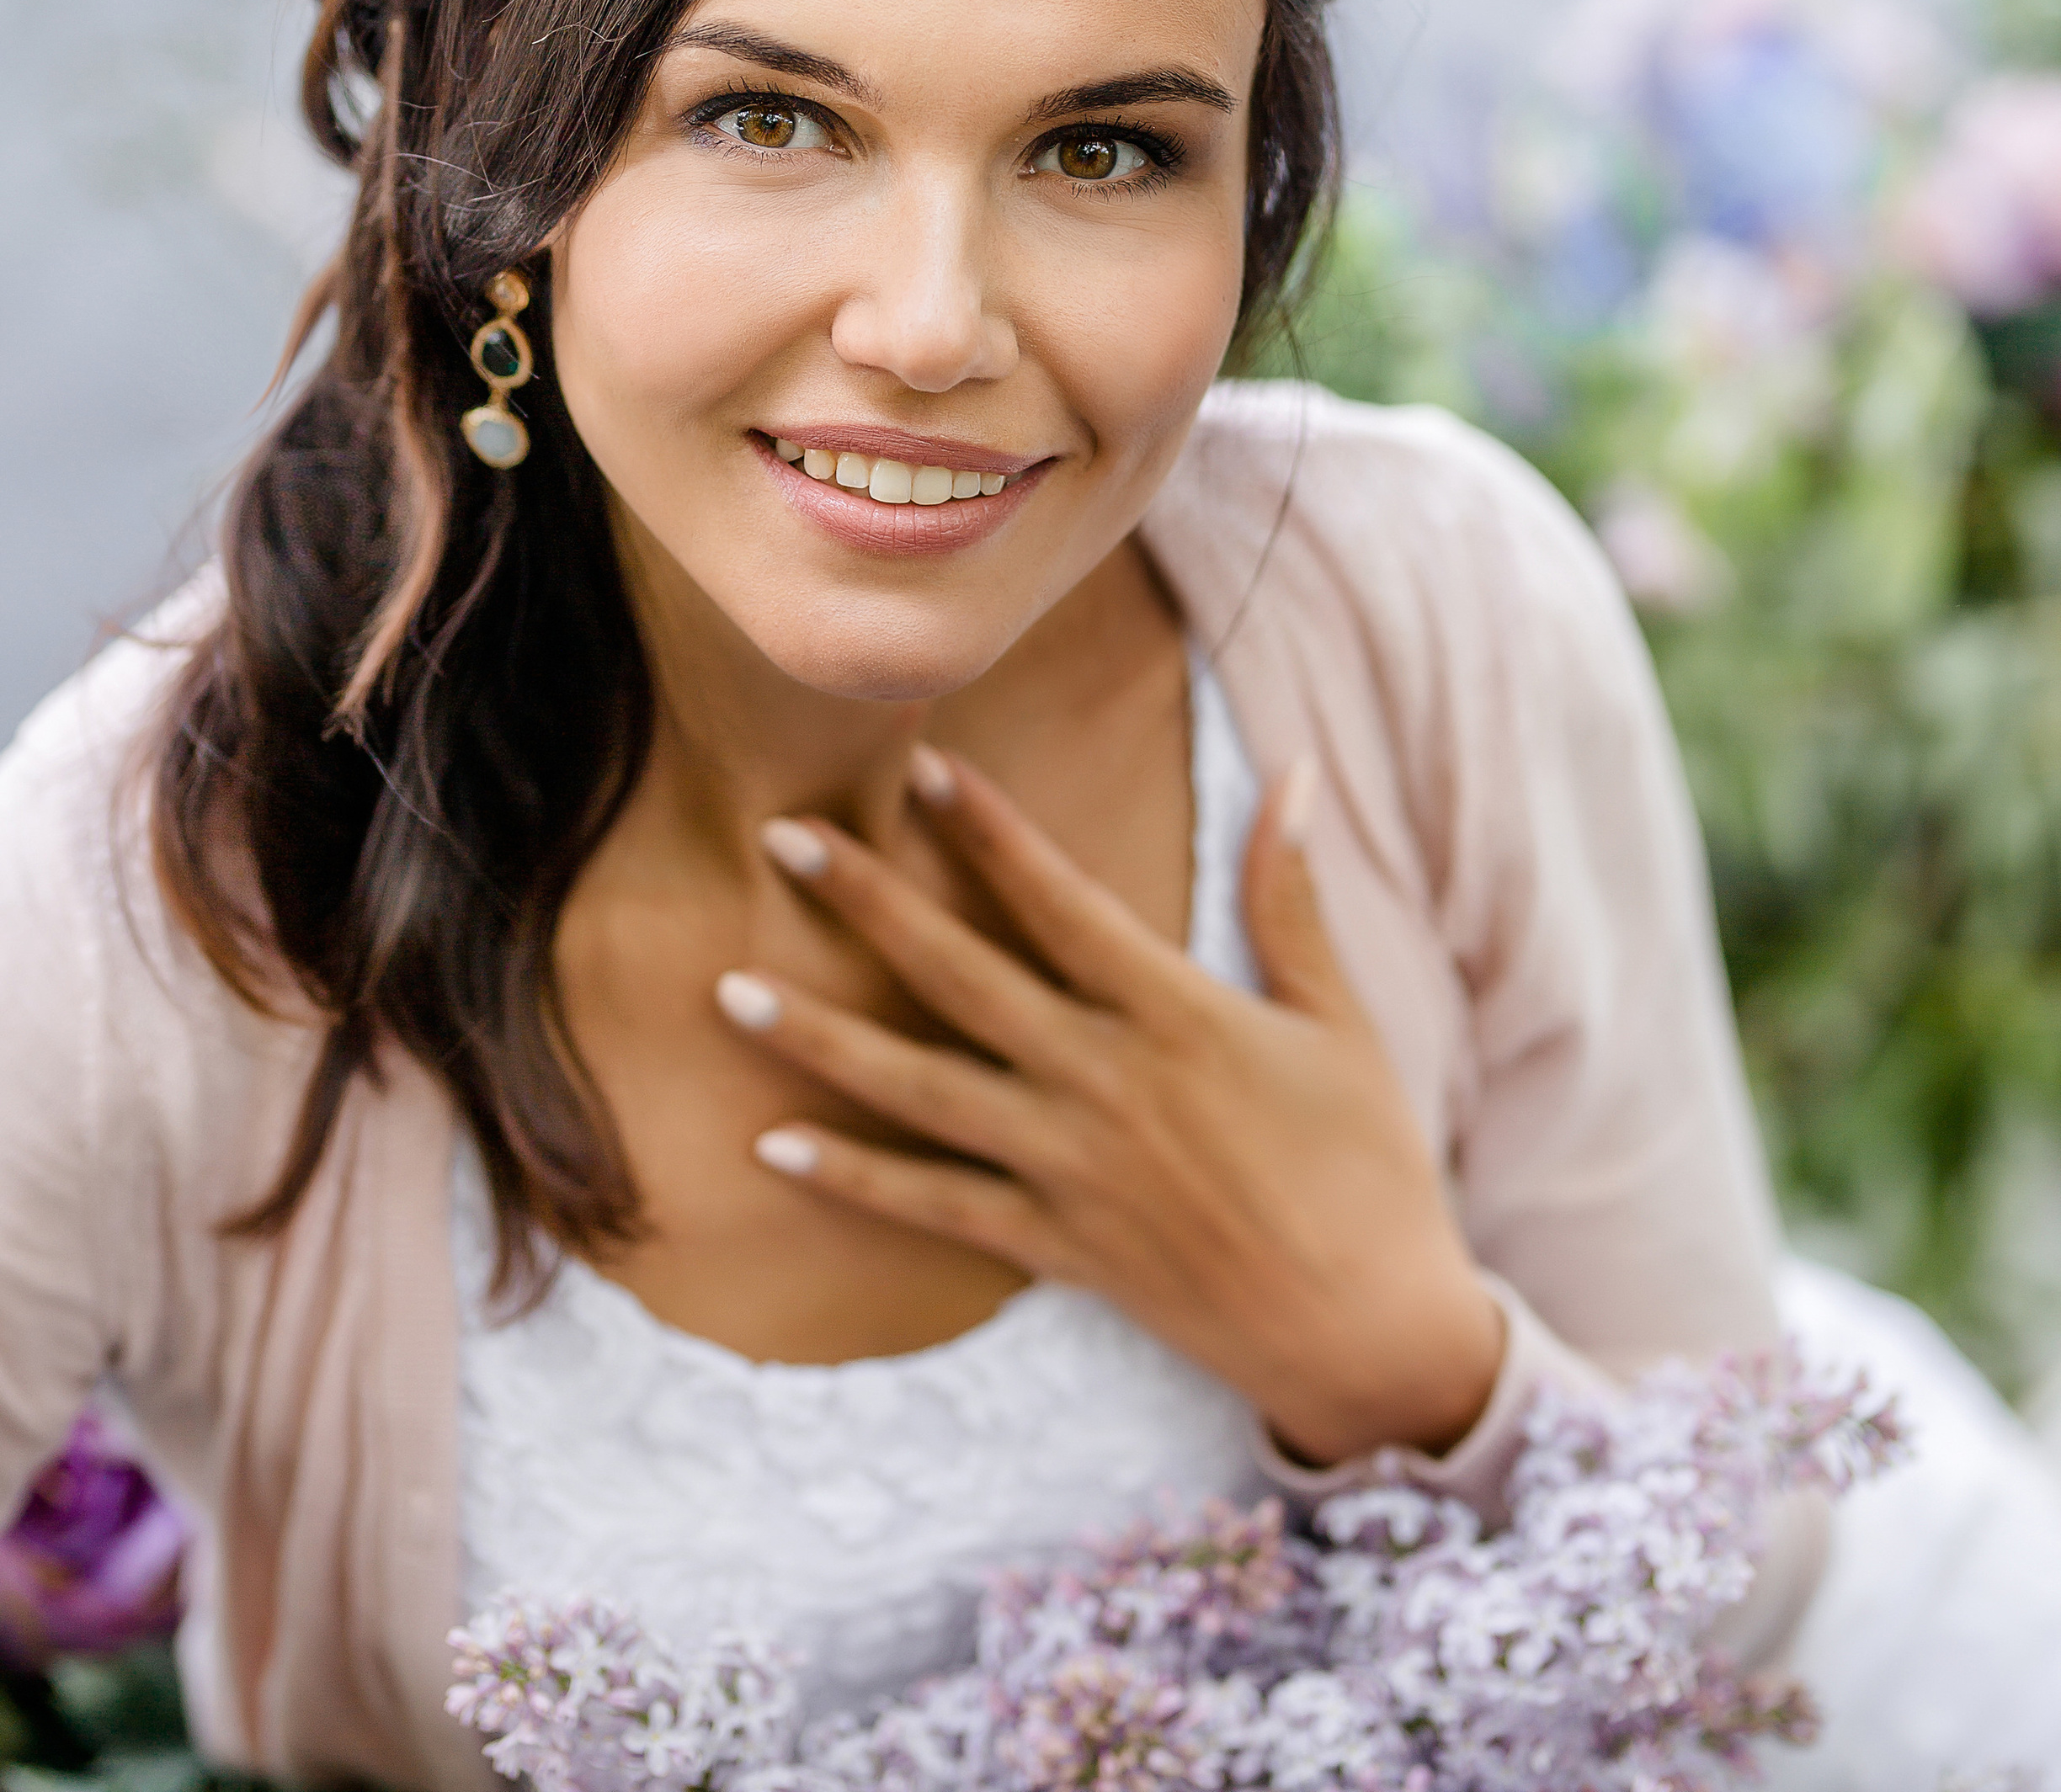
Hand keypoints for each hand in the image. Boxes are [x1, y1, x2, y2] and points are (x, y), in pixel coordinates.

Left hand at [714, 748, 1503, 1467]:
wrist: (1372, 1334)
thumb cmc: (1369, 1168)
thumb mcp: (1339, 1021)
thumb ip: (1292, 898)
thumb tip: (1303, 772)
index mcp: (1177, 1016)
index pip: (1061, 899)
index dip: (991, 830)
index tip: (924, 767)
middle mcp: (1106, 1083)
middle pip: (961, 976)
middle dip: (866, 902)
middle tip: (779, 837)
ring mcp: (1071, 1170)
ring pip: (920, 1090)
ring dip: (820, 1038)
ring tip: (730, 989)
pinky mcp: (1057, 1247)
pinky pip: (935, 1207)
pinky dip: (853, 1177)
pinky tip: (773, 1144)